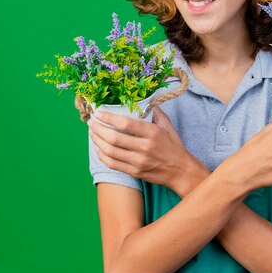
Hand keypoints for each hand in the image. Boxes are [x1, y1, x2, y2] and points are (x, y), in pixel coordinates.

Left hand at [89, 107, 204, 192]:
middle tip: (91, 122)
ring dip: (97, 141)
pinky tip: (99, 148)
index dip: (109, 118)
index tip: (98, 113)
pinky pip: (113, 164)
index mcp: (152, 133)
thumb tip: (143, 100)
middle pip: (114, 138)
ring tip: (92, 133)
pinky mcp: (134, 172)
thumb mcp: (167, 125)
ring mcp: (138, 162)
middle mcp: (144, 148)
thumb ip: (155, 112)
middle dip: (98, 129)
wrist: (180, 171)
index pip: (126, 124)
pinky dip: (102, 155)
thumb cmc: (173, 146)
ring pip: (110, 152)